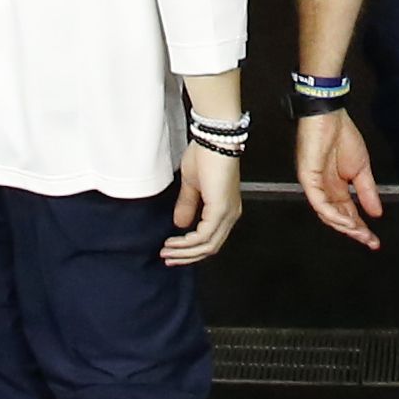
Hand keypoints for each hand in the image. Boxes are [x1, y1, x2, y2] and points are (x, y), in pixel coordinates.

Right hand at [165, 137, 243, 266]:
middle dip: (187, 256)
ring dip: (184, 252)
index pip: (211, 239)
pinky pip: (204, 235)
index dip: (192, 249)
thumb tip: (180, 224)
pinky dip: (188, 242)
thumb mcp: (193, 184)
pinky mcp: (221, 209)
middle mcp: (230, 214)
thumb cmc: (206, 155)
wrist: (214, 139)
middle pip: (210, 247)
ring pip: (207, 245)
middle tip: (168, 258)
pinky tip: (175, 242)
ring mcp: (227, 213)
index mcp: (226, 208)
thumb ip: (188, 205)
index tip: (173, 252)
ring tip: (167, 252)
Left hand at [297, 105, 386, 246]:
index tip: (373, 240)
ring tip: (360, 232)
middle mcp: (324, 189)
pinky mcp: (308, 178)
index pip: (347, 213)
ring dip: (345, 226)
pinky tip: (347, 220)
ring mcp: (314, 185)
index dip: (360, 228)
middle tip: (369, 241)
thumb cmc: (341, 134)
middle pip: (337, 218)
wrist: (330, 114)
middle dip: (354, 231)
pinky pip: (319, 202)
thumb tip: (376, 212)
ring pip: (327, 214)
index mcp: (335, 187)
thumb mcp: (361, 168)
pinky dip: (333, 214)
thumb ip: (367, 191)